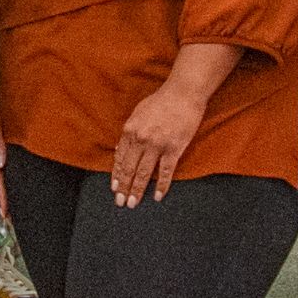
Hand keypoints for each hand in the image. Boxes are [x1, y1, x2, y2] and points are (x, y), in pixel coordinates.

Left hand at [108, 74, 213, 208]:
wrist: (183, 93)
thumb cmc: (161, 101)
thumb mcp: (138, 113)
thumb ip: (128, 132)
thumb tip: (119, 150)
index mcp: (130, 130)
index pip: (120, 159)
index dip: (117, 176)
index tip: (114, 189)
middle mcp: (141, 139)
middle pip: (130, 169)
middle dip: (124, 188)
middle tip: (121, 203)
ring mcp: (157, 145)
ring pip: (145, 173)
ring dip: (138, 190)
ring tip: (133, 203)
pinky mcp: (174, 148)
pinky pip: (166, 171)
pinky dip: (162, 186)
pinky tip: (158, 196)